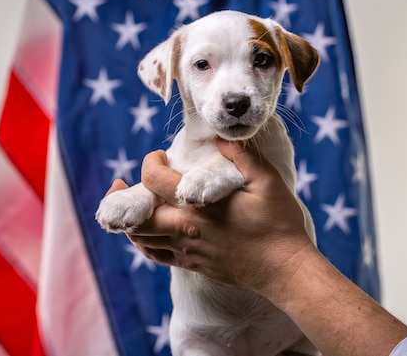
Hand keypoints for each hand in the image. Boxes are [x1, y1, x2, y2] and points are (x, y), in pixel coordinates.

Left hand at [128, 139, 314, 294]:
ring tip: (131, 205)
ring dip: (130, 220)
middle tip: (120, 183)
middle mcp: (184, 231)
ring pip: (141, 239)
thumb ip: (240, 155)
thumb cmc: (278, 224)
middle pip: (136, 216)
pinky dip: (144, 242)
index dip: (150, 163)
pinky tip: (147, 232)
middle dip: (123, 196)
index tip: (159, 155)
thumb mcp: (266, 181)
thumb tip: (220, 136)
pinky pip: (156, 255)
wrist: (285, 270)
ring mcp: (186, 252)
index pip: (153, 181)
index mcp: (197, 208)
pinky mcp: (192, 265)